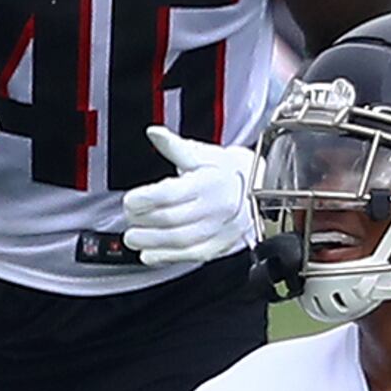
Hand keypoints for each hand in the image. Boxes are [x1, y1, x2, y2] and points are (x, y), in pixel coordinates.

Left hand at [118, 125, 257, 265]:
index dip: (146, 199)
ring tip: (132, 237)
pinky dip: (166, 257)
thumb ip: (174, 146)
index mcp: (208, 182)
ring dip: (151, 241)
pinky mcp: (218, 246)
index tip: (130, 200)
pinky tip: (149, 255)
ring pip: (180, 240)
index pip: (172, 193)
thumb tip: (153, 133)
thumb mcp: (202, 154)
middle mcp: (214, 208)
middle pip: (172, 219)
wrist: (261, 190)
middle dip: (144, 220)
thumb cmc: (228, 171)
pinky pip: (190, 255)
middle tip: (129, 216)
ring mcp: (218, 229)